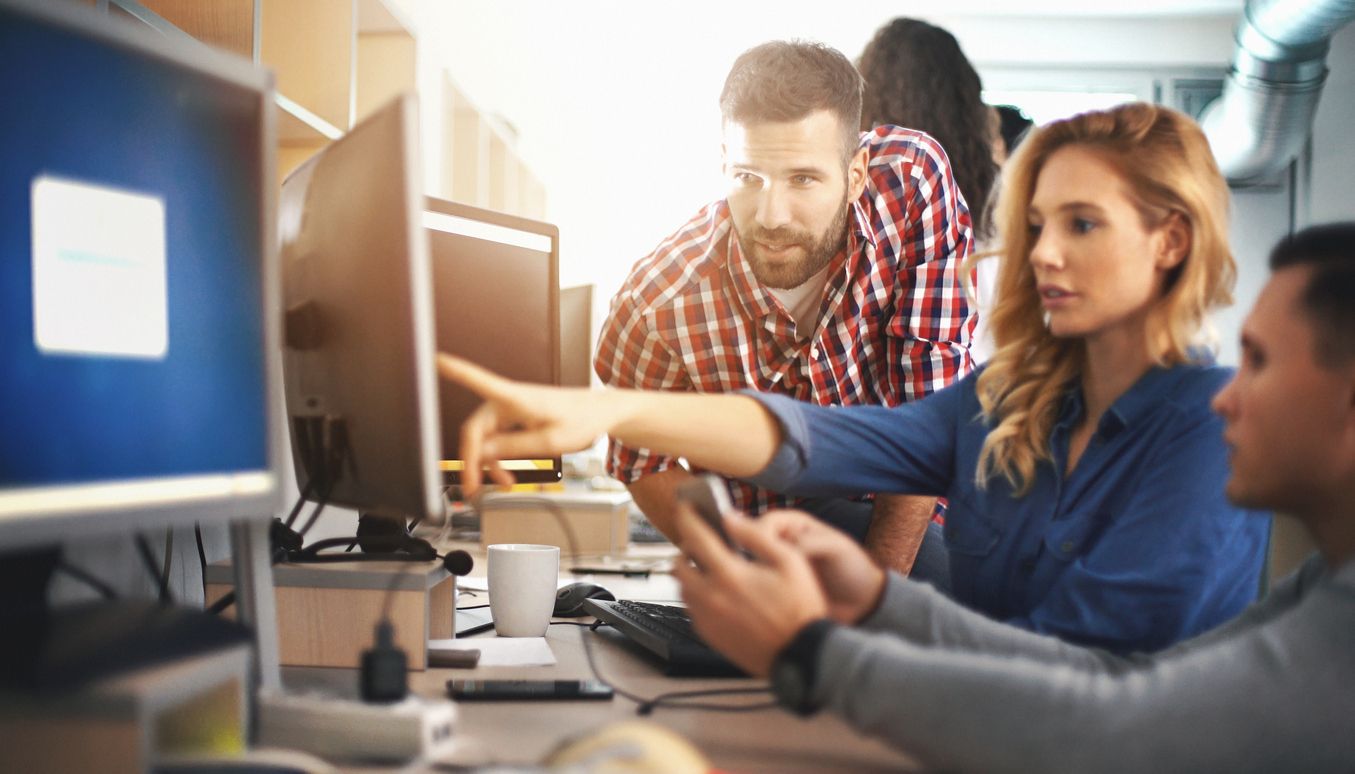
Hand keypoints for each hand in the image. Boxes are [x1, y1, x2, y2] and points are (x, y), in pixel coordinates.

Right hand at [437, 354, 616, 495]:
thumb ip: (513, 447)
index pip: (478, 380)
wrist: (598, 414)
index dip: (455, 371)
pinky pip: (496, 440)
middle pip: (475, 430)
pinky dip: (498, 459)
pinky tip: (505, 475)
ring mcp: (510, 410)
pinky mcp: (514, 418)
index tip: (435, 359)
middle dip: (472, 460)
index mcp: (515, 398)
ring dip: (486, 464)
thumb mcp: (549, 441)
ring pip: (484, 439)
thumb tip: (482, 453)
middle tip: (473, 486)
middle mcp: (507, 401)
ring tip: (500, 484)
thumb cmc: (580, 420)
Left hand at [671, 503, 828, 676]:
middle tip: (699, 541)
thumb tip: (731, 518)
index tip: (685, 506)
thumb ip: (756, 536)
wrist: (800, 655)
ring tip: (708, 567)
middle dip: (685, 548)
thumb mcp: (790, 561)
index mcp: (730, 575)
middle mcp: (711, 597)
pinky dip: (697, 595)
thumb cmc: (800, 609)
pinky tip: (718, 593)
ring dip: (689, 573)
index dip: (687, 516)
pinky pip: (691, 608)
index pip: (695, 536)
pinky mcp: (709, 635)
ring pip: (682, 587)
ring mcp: (707, 619)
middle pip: (678, 564)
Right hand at [758, 510, 887, 624]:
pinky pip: (758, 583)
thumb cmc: (854, 570)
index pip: (766, 522)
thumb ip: (809, 543)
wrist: (862, 604)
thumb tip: (780, 547)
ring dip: (750, 572)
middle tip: (754, 572)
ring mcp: (778, 565)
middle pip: (752, 541)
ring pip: (751, 562)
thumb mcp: (836, 549)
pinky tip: (758, 598)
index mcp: (797, 525)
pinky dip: (755, 588)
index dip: (759, 534)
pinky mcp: (777, 586)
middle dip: (749, 554)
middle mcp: (784, 541)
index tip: (759, 551)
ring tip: (754, 586)